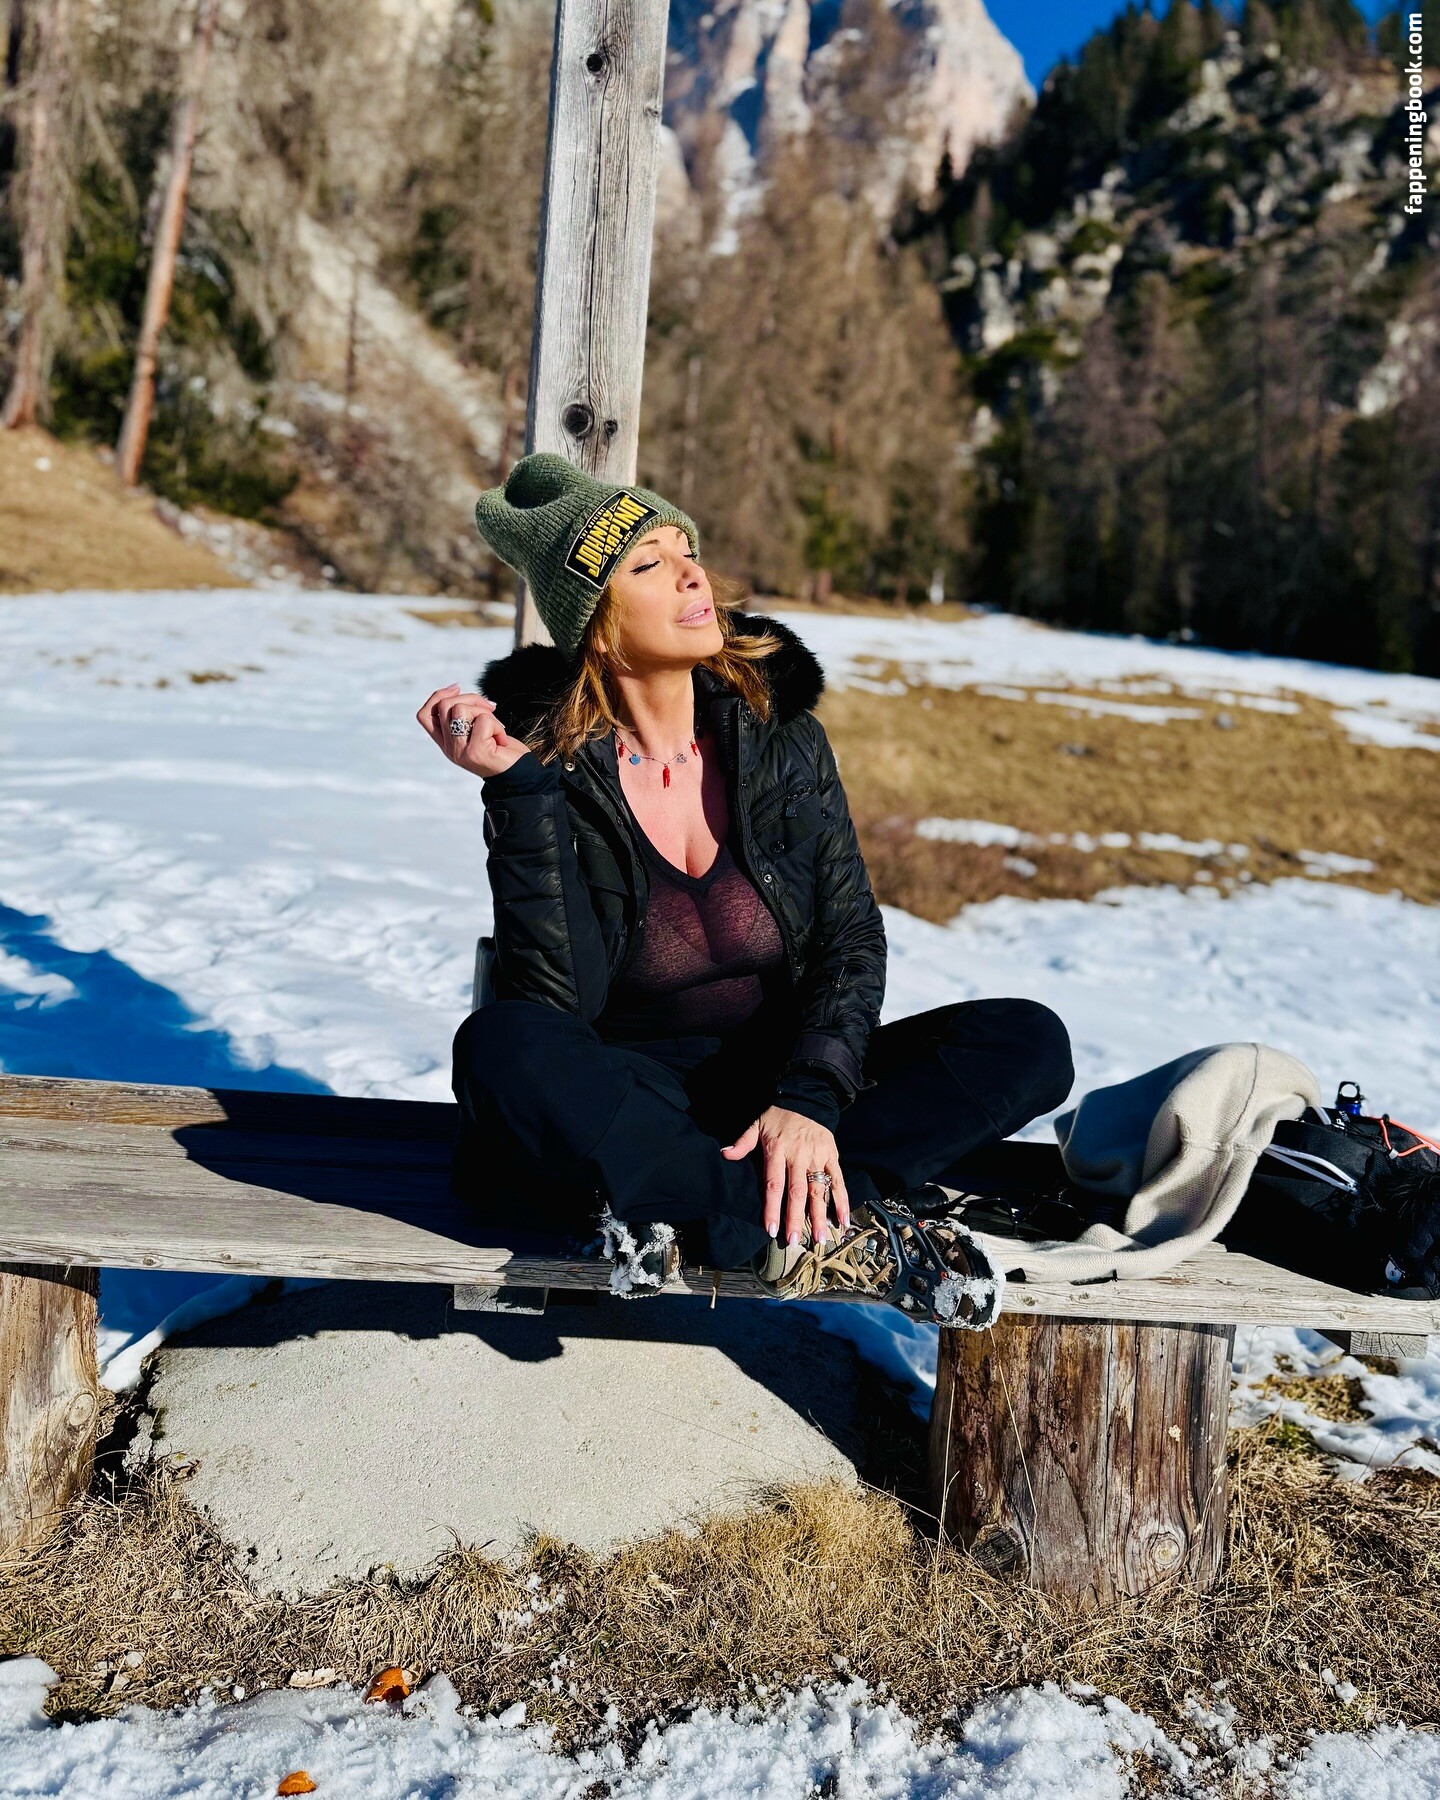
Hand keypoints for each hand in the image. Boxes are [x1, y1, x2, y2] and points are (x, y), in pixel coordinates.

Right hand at [416, 684, 528, 779]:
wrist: (519, 775)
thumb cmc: (502, 750)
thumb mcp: (477, 729)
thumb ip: (464, 716)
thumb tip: (456, 689)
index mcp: (446, 743)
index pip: (425, 715)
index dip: (437, 696)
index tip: (457, 688)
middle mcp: (450, 749)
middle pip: (445, 706)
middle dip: (471, 699)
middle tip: (490, 709)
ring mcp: (460, 751)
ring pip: (461, 709)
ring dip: (485, 713)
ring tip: (496, 729)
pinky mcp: (476, 752)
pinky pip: (484, 721)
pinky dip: (498, 726)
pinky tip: (502, 740)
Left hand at [721, 1106, 850, 1247]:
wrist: (805, 1097)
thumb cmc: (777, 1115)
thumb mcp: (756, 1123)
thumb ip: (742, 1142)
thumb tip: (725, 1154)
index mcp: (777, 1150)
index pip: (774, 1184)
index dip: (773, 1208)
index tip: (772, 1229)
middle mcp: (798, 1156)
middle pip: (797, 1192)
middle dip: (795, 1218)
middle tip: (794, 1241)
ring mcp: (817, 1157)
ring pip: (818, 1190)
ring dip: (819, 1215)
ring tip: (820, 1238)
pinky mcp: (832, 1155)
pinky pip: (838, 1180)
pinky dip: (842, 1200)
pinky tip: (843, 1220)